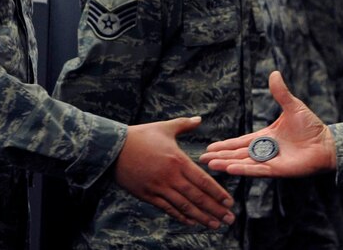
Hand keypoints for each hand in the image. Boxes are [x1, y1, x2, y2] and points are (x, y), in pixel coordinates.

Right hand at [114, 116, 233, 228]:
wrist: (113, 148)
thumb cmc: (140, 135)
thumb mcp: (164, 127)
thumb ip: (184, 124)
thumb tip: (199, 118)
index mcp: (177, 160)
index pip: (202, 180)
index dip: (217, 192)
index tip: (229, 201)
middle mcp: (170, 177)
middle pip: (197, 196)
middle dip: (214, 209)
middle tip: (229, 219)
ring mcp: (158, 188)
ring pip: (184, 206)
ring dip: (201, 217)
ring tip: (215, 225)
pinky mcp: (147, 195)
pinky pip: (167, 208)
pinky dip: (181, 216)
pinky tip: (191, 222)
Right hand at [200, 71, 335, 176]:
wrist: (327, 143)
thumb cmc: (311, 127)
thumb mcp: (292, 106)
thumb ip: (280, 93)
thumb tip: (274, 73)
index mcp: (264, 138)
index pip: (240, 142)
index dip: (225, 145)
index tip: (209, 147)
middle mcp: (264, 152)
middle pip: (237, 154)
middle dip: (220, 156)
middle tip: (201, 159)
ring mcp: (270, 162)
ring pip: (243, 163)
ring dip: (226, 163)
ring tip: (210, 164)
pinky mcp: (277, 170)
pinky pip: (257, 170)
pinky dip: (243, 170)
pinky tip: (230, 169)